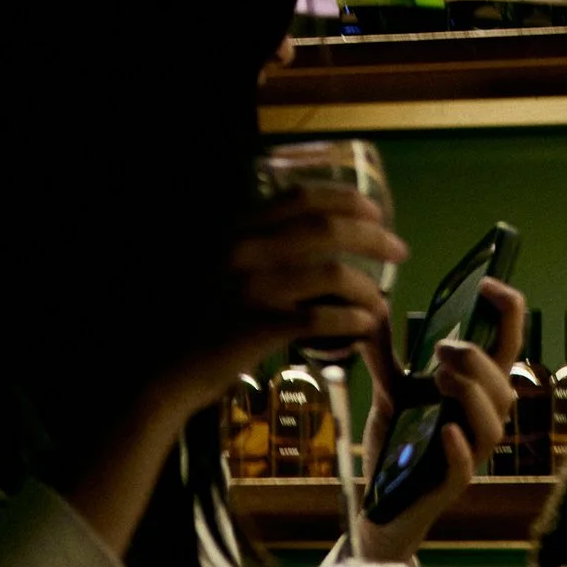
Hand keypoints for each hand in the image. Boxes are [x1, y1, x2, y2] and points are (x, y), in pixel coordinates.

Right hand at [219, 183, 404, 397]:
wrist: (166, 369)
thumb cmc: (199, 317)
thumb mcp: (222, 265)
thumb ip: (260, 244)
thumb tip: (317, 234)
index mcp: (238, 228)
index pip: (302, 197)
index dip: (346, 198)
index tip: (376, 211)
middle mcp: (246, 248)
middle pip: (328, 228)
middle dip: (373, 237)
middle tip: (399, 252)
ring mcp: (253, 287)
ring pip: (333, 274)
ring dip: (367, 288)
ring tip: (380, 303)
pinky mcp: (260, 326)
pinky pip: (323, 317)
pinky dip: (352, 319)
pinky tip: (364, 325)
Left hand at [351, 276, 525, 564]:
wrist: (378, 502)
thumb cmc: (397, 444)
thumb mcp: (390, 390)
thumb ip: (384, 353)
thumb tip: (371, 307)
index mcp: (474, 391)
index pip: (507, 346)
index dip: (508, 312)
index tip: (488, 283)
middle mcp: (479, 420)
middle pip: (503, 385)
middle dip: (477, 359)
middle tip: (440, 348)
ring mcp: (468, 454)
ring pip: (493, 424)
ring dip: (472, 394)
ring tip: (440, 376)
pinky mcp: (447, 485)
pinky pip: (465, 468)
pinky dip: (460, 448)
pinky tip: (446, 430)